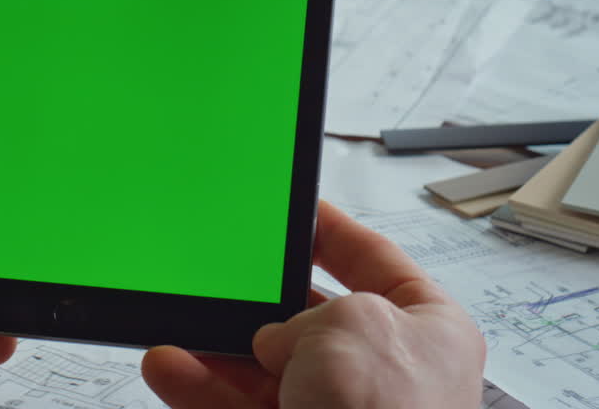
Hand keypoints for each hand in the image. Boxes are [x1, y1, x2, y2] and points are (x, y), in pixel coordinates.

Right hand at [141, 200, 484, 408]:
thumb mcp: (355, 325)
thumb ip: (309, 313)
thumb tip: (274, 342)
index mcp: (428, 330)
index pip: (376, 261)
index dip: (332, 231)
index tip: (295, 210)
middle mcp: (385, 372)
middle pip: (307, 318)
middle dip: (258, 301)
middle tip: (222, 277)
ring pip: (262, 369)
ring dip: (214, 348)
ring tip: (176, 328)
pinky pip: (238, 406)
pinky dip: (201, 388)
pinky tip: (170, 367)